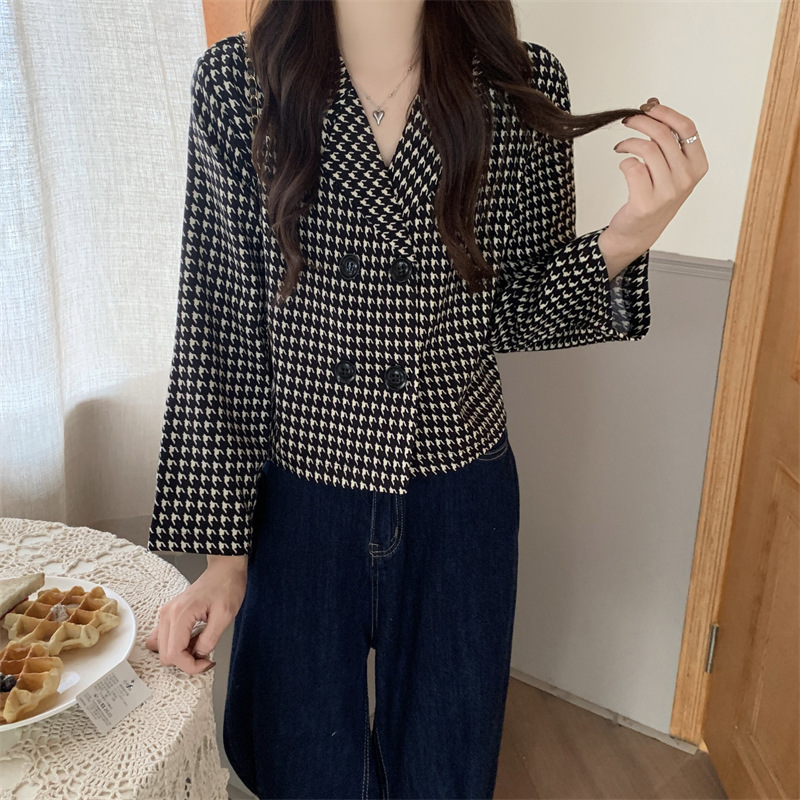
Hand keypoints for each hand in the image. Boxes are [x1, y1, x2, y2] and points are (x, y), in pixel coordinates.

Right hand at [145, 557, 247, 674]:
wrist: (224, 569)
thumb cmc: (227, 587)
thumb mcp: (224, 616)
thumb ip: (209, 640)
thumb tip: (198, 655)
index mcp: (180, 614)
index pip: (174, 654)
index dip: (191, 666)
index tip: (207, 663)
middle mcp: (167, 614)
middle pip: (165, 655)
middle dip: (186, 661)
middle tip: (206, 655)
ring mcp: (166, 613)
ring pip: (163, 649)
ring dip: (181, 654)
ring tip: (201, 645)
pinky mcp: (169, 613)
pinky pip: (164, 638)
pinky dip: (177, 645)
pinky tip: (193, 639)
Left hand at [607, 99, 708, 252]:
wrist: (638, 232)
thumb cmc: (654, 196)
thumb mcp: (669, 167)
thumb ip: (667, 139)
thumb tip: (654, 105)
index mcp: (698, 165)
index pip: (686, 127)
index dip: (665, 113)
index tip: (648, 107)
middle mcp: (686, 178)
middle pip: (663, 135)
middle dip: (641, 122)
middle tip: (628, 121)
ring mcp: (668, 192)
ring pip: (647, 149)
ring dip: (628, 142)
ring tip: (621, 146)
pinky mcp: (646, 202)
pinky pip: (632, 167)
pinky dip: (624, 161)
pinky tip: (623, 164)